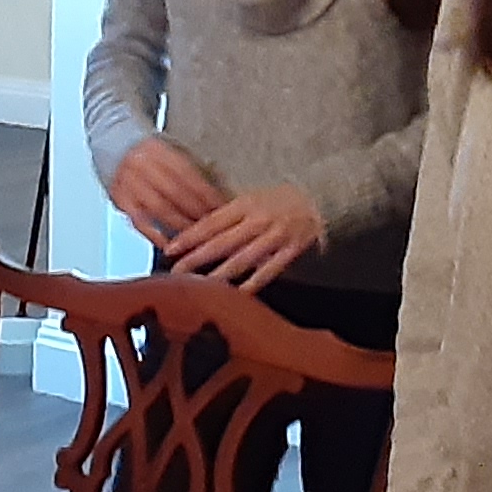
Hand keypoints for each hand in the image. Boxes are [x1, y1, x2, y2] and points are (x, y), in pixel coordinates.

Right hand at [108, 138, 228, 246]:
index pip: (188, 175)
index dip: (206, 193)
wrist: (111, 140)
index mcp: (158, 149)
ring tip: (197, 238)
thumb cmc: (148, 149)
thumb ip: (193, 168)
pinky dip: (155, 236)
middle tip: (214, 227)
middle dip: (197, 212)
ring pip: (158, 209)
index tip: (222, 208)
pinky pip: (139, 221)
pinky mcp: (119, 199)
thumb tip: (219, 192)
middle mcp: (141, 165)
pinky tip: (169, 245)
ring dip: (180, 226)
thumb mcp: (171, 148)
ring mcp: (128, 183)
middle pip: (175, 192)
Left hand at [164, 184, 324, 292]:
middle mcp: (258, 219)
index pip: (211, 222)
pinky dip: (254, 282)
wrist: (321, 198)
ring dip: (220, 273)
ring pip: (243, 257)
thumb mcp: (253, 197)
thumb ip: (228, 214)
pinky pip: (270, 269)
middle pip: (222, 241)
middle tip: (176, 271)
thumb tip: (198, 229)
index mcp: (245, 203)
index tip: (170, 248)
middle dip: (197, 258)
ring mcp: (275, 236)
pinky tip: (239, 294)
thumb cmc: (282, 198)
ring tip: (201, 286)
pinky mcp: (291, 250)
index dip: (189, 236)